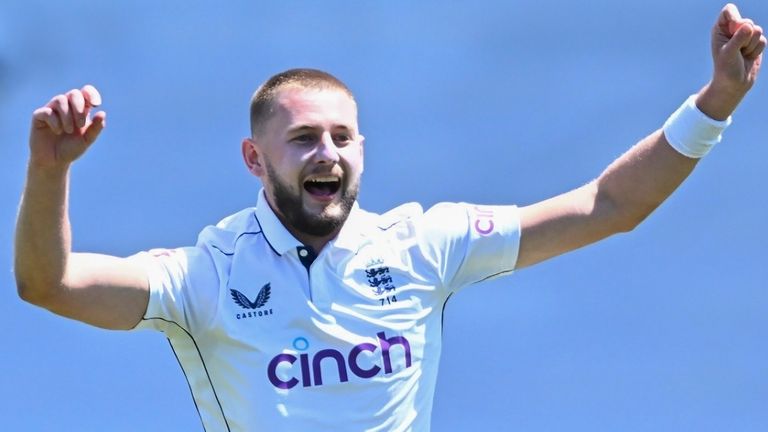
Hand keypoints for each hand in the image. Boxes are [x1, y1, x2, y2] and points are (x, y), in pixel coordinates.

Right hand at [29, 85, 105, 168]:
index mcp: (80, 109)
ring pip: (60, 99)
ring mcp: (52, 109)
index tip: (96, 104)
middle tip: (80, 125)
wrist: (54, 161)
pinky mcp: (39, 116)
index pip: (85, 92)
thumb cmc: (71, 149)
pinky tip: (58, 131)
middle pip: (74, 93)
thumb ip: (96, 128)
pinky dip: (55, 122)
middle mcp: (66, 106)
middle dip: (79, 107)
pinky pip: (47, 111)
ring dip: (67, 116)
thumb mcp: (87, 139)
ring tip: (69, 131)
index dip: (91, 94)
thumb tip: (102, 113)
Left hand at [698, 4, 765, 119]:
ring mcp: (745, 36)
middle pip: (747, 21)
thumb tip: (748, 26)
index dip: (735, 18)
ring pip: (757, 30)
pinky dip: (757, 50)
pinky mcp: (755, 43)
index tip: (734, 29)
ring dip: (750, 45)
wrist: (734, 83)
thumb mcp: (728, 53)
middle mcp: (732, 30)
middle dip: (744, 37)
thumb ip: (737, 39)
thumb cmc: (726, 68)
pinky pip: (763, 40)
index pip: (729, 10)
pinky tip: (748, 56)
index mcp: (720, 29)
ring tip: (741, 54)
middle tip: (736, 50)